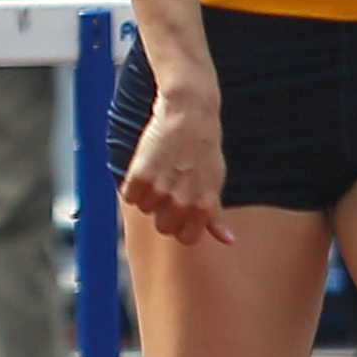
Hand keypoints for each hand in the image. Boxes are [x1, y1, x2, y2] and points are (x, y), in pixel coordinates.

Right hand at [122, 84, 232, 247]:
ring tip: (161, 170)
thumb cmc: (204, 151)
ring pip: (144, 209)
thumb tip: (228, 241)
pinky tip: (146, 167)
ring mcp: (161, 189)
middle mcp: (183, 202)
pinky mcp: (140, 175)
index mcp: (204, 207)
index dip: (182, 223)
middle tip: (171, 185)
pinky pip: (129, 196)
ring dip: (148, 194)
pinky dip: (133, 185)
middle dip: (164, 210)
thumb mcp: (215, 184)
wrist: (189, 115)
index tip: (182, 206)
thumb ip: (215, 215)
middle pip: (163, 227)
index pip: (185, 238)